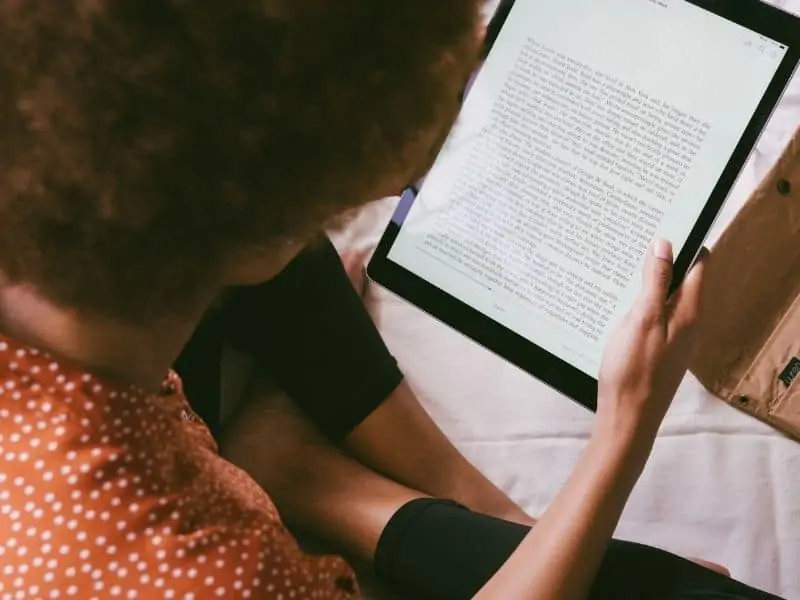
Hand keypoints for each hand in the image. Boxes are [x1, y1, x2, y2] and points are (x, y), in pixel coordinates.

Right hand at [597, 239, 708, 444]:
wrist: (627, 417)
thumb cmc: (633, 369)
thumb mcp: (641, 317)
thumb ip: (655, 280)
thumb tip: (664, 245)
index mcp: (690, 312)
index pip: (698, 265)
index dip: (684, 243)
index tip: (662, 225)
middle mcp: (689, 323)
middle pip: (682, 280)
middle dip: (663, 259)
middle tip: (635, 242)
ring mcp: (675, 338)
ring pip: (667, 298)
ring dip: (649, 282)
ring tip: (623, 268)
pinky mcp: (660, 350)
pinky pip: (656, 316)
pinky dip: (642, 304)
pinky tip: (621, 304)